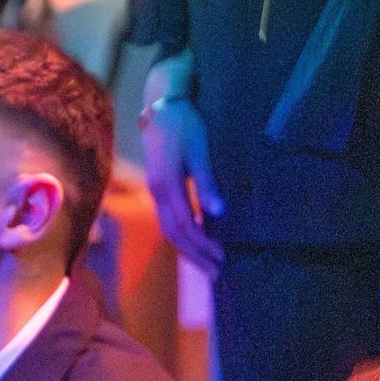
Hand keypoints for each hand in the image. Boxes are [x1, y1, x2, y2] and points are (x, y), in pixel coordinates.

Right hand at [140, 93, 223, 274]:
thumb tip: (218, 213)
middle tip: (217, 273)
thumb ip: (207, 182)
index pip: (185, 226)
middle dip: (195, 255)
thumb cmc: (184, 126)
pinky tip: (196, 241)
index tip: (223, 259)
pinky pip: (169, 220)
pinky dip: (182, 236)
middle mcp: (157, 194)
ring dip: (188, 249)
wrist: (161, 107)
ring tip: (207, 264)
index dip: (203, 246)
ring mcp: (156, 192)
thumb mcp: (199, 150)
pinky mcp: (160, 188)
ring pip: (169, 230)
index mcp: (167, 187)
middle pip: (174, 235)